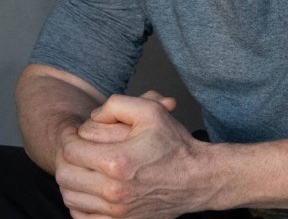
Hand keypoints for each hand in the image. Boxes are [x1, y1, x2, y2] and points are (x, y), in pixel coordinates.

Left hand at [55, 93, 211, 218]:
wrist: (197, 178)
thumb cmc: (174, 144)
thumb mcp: (151, 110)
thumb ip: (117, 104)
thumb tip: (93, 116)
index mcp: (117, 162)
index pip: (71, 151)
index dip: (69, 137)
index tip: (75, 132)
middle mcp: (113, 191)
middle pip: (66, 175)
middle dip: (67, 157)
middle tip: (75, 147)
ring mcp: (116, 212)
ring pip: (70, 197)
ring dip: (71, 179)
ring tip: (83, 165)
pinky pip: (81, 217)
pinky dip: (78, 202)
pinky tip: (89, 188)